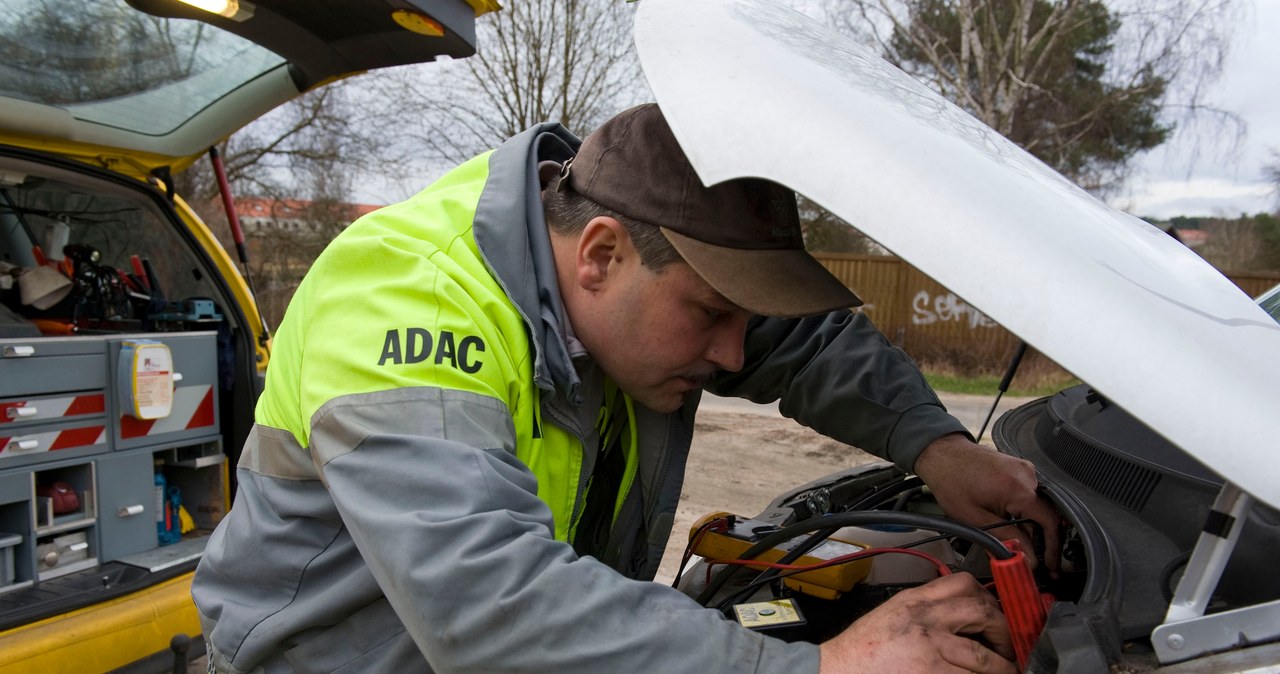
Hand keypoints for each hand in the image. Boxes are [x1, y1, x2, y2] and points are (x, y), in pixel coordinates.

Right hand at [818, 572, 1015, 672]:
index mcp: (914, 600)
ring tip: (1006, 672)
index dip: (989, 597)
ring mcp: (931, 647)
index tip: (999, 611)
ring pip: (984, 655)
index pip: (962, 583)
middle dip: (1004, 630)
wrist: (836, 670)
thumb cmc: (861, 651)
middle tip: (1008, 645)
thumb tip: (957, 617)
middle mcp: (925, 619)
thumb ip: (922, 611)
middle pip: (981, 611)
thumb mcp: (892, 615)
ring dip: (1002, 667)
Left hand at [913, 433, 1061, 572]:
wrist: (941, 454)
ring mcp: (1025, 470)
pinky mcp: (1019, 468)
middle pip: (1046, 515)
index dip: (1053, 547)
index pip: (1051, 522)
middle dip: (1039, 540)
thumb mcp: (975, 519)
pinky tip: (1008, 520)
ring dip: (1029, 526)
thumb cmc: (951, 481)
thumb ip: (1005, 540)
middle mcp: (1028, 476)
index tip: (1051, 563)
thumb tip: (1027, 558)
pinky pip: (1029, 495)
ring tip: (1013, 539)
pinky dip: (1023, 511)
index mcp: (1019, 489)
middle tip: (1030, 558)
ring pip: (1038, 506)